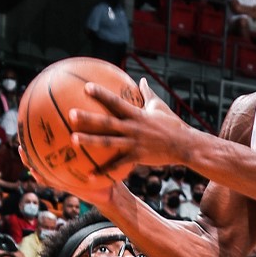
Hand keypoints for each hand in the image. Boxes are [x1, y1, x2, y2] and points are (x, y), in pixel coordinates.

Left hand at [70, 79, 189, 170]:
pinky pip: (117, 165)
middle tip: (71, 114)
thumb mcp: (159, 106)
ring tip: (73, 139)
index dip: (101, 94)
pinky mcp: (137, 157)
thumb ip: (147, 93)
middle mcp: (133, 128)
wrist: (185, 145)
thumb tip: (141, 80)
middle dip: (89, 118)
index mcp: (137, 114)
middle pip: (107, 122)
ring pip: (108, 142)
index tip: (86, 87)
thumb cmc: (172, 124)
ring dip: (90, 141)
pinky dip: (103, 171)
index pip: (115, 102)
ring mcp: (134, 143)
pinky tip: (89, 176)